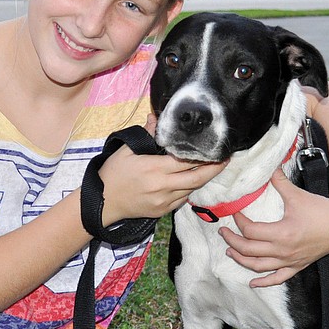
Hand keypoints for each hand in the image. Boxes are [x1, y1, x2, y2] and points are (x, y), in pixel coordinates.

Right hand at [97, 115, 225, 225]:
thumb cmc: (113, 173)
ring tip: (211, 168)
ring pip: (191, 190)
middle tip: (225, 160)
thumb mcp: (126, 150)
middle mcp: (162, 186)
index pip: (186, 162)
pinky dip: (189, 190)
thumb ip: (145, 134)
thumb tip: (155, 117)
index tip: (215, 150)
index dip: (203, 156)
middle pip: (196, 179)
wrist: (103, 202)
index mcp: (154, 168)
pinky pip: (182, 200)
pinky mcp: (162, 211)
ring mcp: (163, 201)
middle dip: (213, 170)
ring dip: (202, 179)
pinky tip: (191, 181)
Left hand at [219, 168, 328, 286]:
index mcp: (282, 233)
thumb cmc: (320, 209)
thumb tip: (269, 166)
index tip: (235, 213)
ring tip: (230, 252)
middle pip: (248, 250)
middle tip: (223, 233)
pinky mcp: (296, 266)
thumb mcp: (297, 194)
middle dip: (232, 241)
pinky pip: (277, 279)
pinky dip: (263, 282)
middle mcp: (283, 250)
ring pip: (258, 266)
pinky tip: (252, 283)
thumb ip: (279, 181)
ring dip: (241, 260)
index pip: (250, 231)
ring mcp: (289, 261)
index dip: (239, 222)